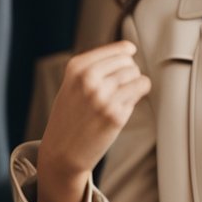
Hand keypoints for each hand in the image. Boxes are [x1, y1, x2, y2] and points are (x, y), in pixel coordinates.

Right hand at [36, 40, 151, 201]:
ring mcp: (102, 97)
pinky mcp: (115, 115)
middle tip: (119, 86)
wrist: (62, 152)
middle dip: (130, 73)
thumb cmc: (71, 116)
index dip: (128, 55)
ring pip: (137, 77)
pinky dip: (135, 98)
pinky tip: (121, 107)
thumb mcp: (72, 84)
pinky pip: (139, 93)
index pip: (120, 49)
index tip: (129, 58)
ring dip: (134, 85)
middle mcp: (89, 79)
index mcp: (77, 68)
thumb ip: (95, 65)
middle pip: (131, 63)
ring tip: (120, 96)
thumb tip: (129, 49)